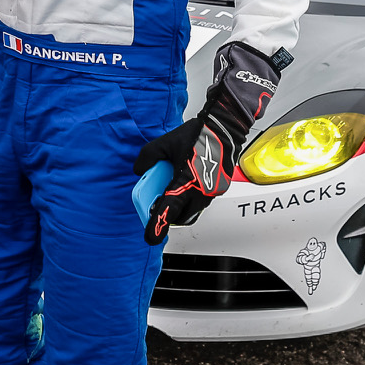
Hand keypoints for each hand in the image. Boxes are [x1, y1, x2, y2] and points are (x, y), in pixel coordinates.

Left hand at [133, 40, 285, 244]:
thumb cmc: (197, 134)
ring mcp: (213, 192)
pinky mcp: (219, 188)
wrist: (224, 127)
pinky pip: (202, 201)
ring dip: (181, 206)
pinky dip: (192, 197)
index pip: (169, 208)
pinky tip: (187, 182)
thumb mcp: (165, 143)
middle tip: (159, 204)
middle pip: (182, 216)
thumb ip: (148, 158)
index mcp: (186, 181)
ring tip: (173, 190)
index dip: (158, 224)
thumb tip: (139, 170)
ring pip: (193, 210)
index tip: (150, 237)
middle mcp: (201, 191)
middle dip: (169, 214)